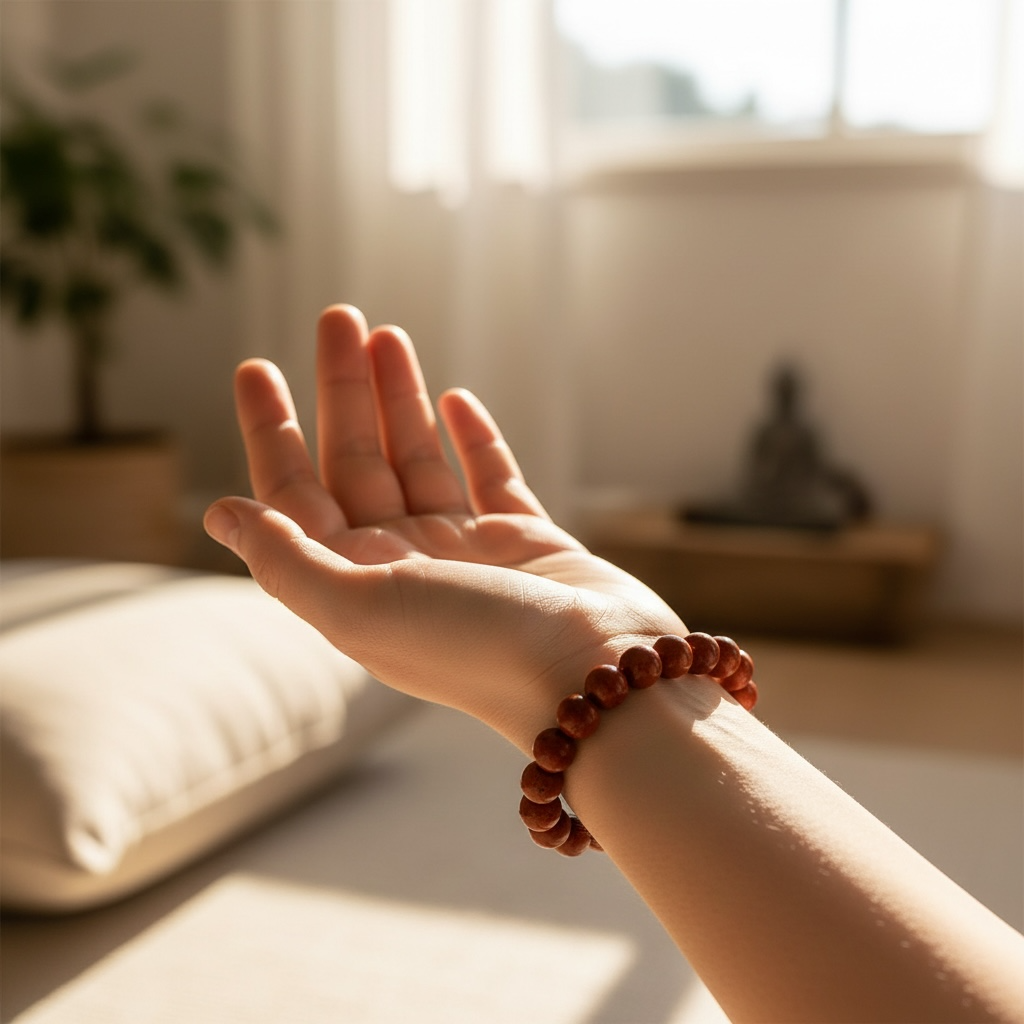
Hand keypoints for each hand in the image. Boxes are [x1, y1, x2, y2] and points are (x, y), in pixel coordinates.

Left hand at [205, 305, 683, 750]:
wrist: (595, 677)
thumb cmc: (474, 647)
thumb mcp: (359, 606)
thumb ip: (287, 560)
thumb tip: (219, 513)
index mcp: (356, 584)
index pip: (296, 496)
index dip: (272, 432)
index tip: (258, 366)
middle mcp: (405, 567)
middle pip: (358, 463)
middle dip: (344, 391)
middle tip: (339, 316)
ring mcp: (467, 553)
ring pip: (419, 459)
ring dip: (400, 398)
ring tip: (387, 333)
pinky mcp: (525, 543)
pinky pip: (490, 479)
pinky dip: (472, 439)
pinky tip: (455, 397)